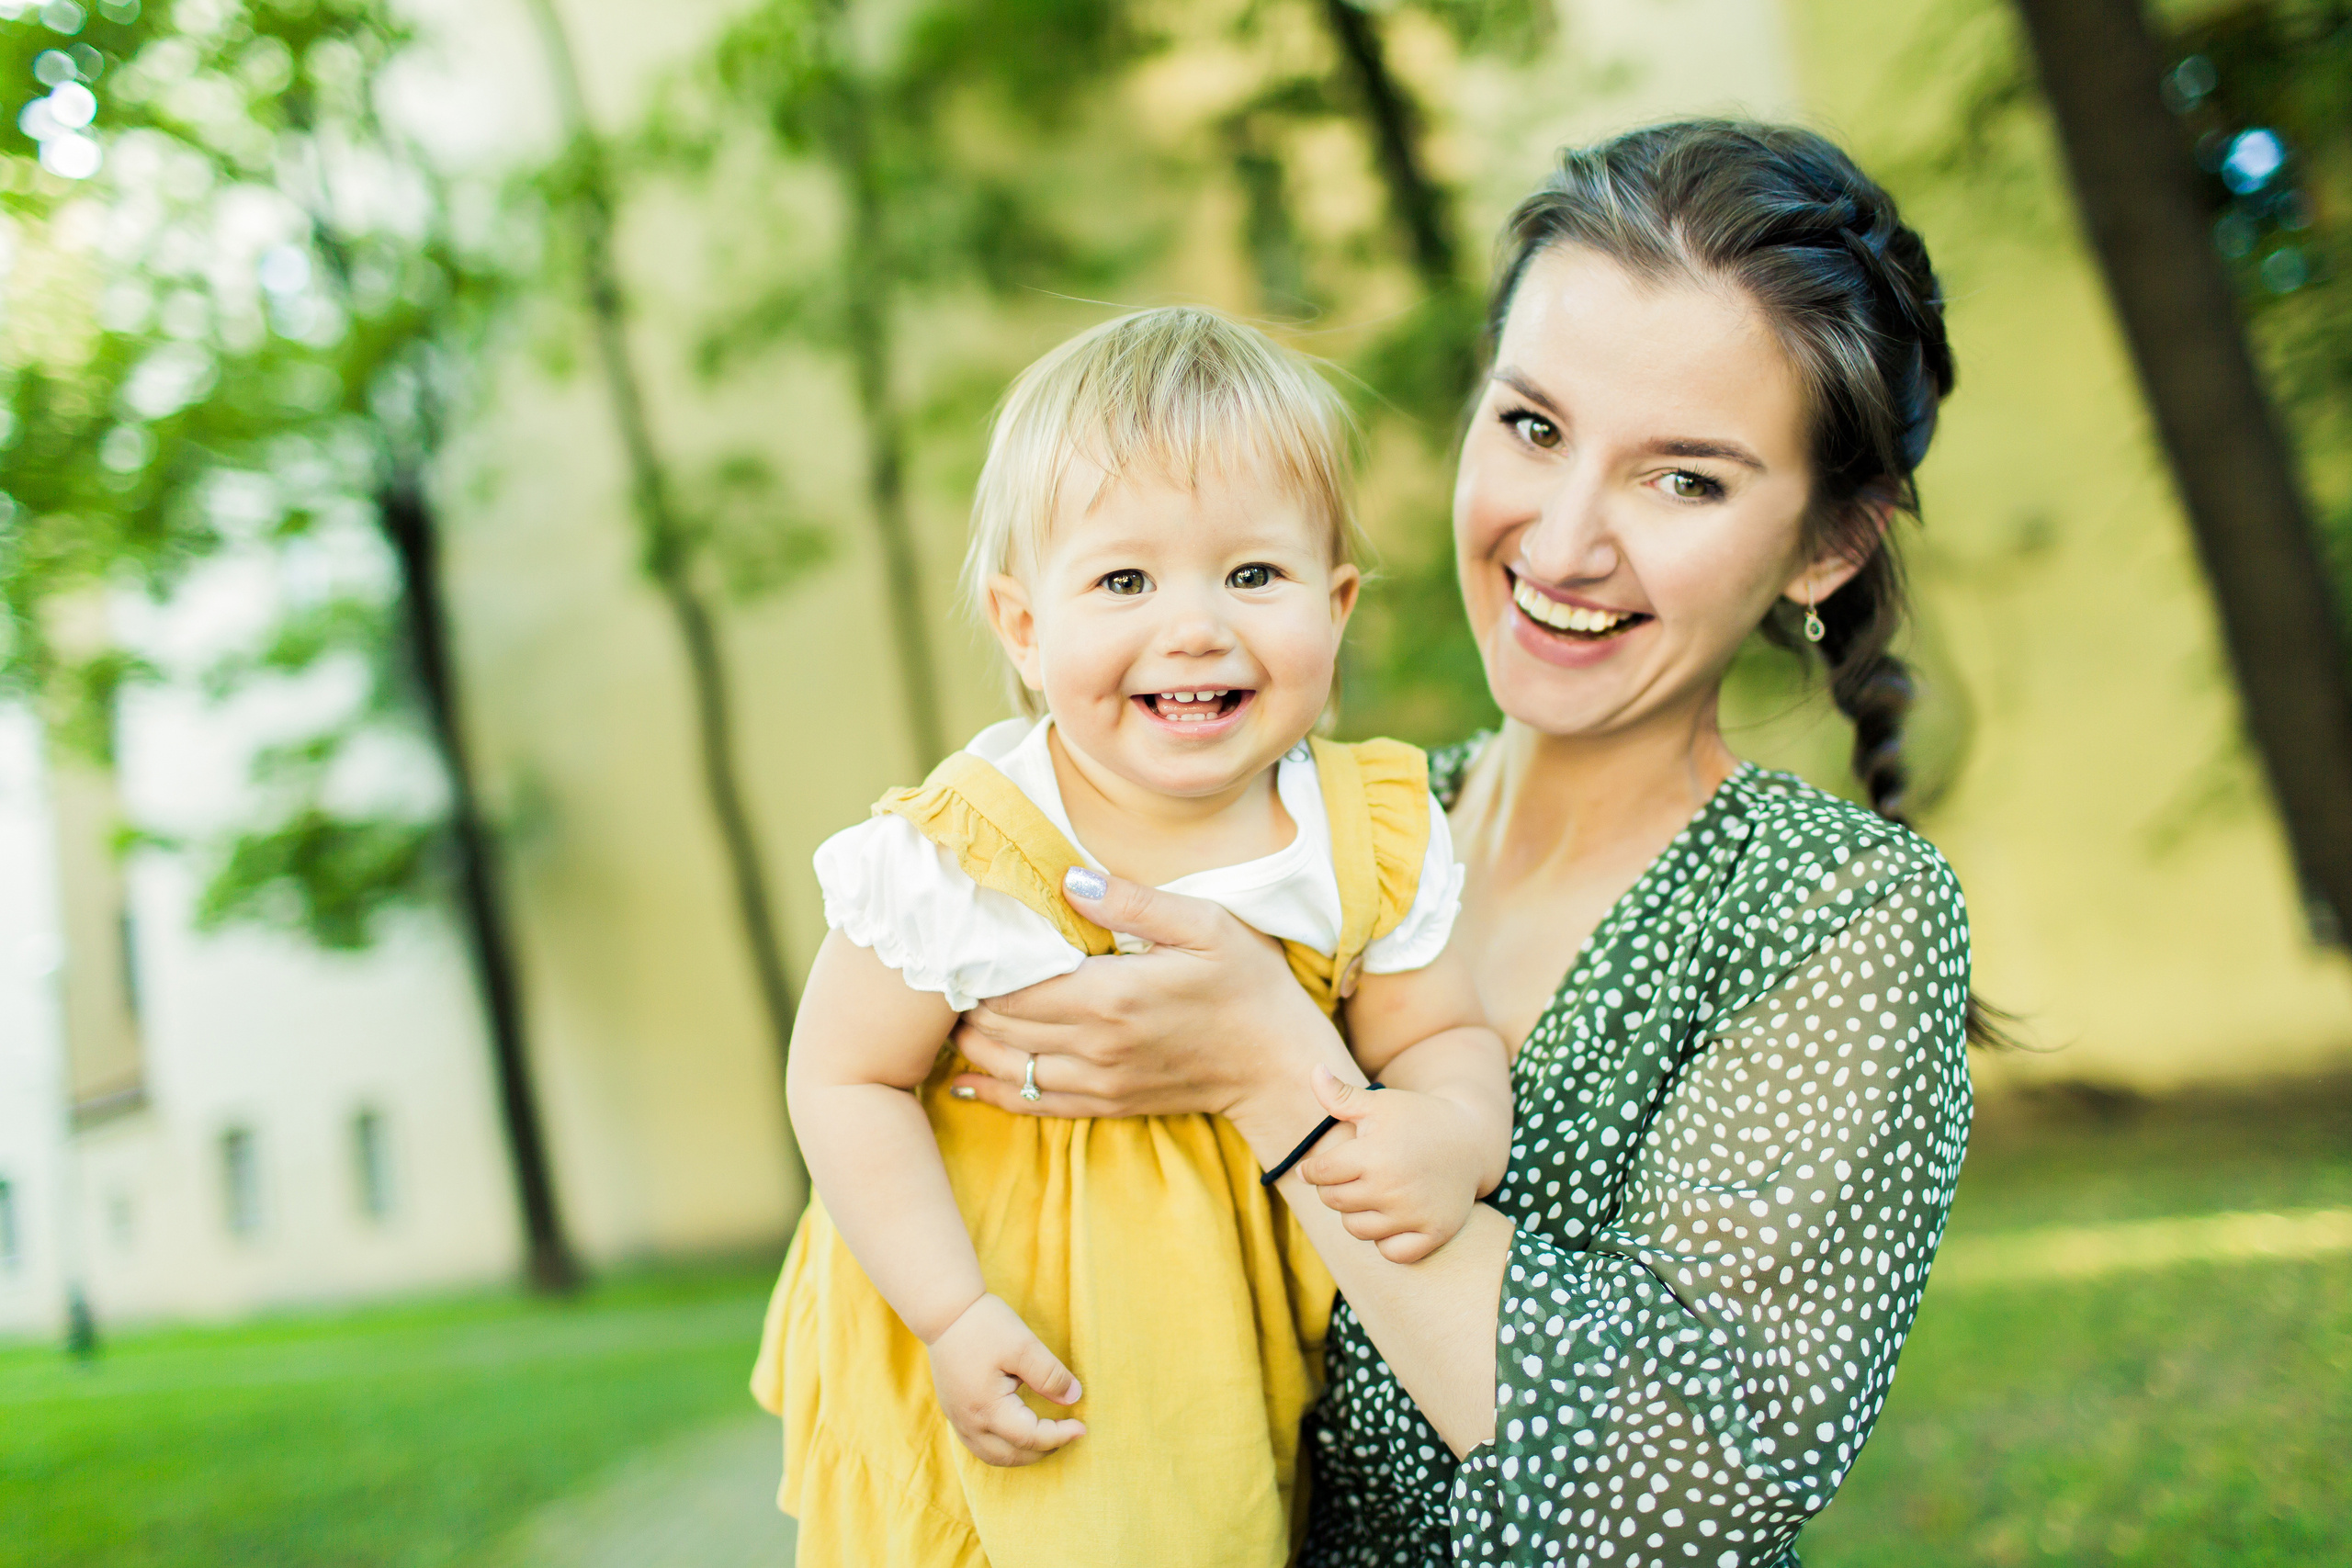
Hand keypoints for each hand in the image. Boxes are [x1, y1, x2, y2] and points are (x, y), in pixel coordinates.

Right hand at [925, 1293, 1085, 1466]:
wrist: (943, 1311)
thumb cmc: (984, 1325)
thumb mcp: (1024, 1346)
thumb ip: (1050, 1376)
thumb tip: (1073, 1398)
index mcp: (987, 1408)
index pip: (1030, 1437)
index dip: (1059, 1436)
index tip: (1082, 1428)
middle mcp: (969, 1422)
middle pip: (1011, 1455)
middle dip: (1043, 1450)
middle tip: (1067, 1434)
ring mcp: (958, 1419)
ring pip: (993, 1455)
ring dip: (1022, 1453)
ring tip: (1046, 1438)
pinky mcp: (953, 1411)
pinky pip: (979, 1444)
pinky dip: (1003, 1447)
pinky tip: (1017, 1433)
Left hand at [948, 868, 1325, 1120]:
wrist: (1277, 1064)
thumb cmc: (1247, 984)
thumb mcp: (1203, 924)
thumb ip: (1132, 902)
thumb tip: (1070, 878)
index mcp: (1111, 996)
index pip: (1016, 986)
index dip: (980, 967)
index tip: (961, 943)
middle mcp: (1095, 1045)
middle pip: (1002, 1026)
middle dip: (969, 1002)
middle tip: (948, 974)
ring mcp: (1099, 1081)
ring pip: (1009, 1068)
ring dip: (974, 1044)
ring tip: (953, 1017)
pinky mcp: (1108, 1105)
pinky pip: (1034, 1104)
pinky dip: (995, 1092)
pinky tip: (968, 1079)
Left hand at [1296, 1068, 1488, 1263]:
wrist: (1471, 1140)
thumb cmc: (1417, 1118)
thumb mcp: (1379, 1103)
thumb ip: (1340, 1094)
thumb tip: (1313, 1069)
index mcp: (1374, 1154)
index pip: (1320, 1173)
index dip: (1312, 1169)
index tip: (1315, 1168)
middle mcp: (1392, 1188)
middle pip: (1334, 1202)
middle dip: (1333, 1189)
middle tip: (1348, 1177)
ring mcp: (1414, 1214)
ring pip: (1356, 1229)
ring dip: (1356, 1214)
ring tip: (1369, 1194)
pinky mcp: (1433, 1233)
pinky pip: (1390, 1252)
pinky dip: (1386, 1240)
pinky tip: (1391, 1217)